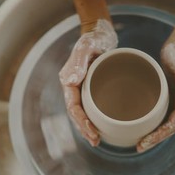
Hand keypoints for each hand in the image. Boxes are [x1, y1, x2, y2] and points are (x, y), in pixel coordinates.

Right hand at [59, 19, 117, 146]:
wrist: (101, 32)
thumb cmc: (93, 37)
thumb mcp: (86, 47)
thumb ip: (78, 62)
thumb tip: (69, 82)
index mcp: (69, 81)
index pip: (73, 107)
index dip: (81, 122)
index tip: (92, 133)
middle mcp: (74, 86)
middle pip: (77, 114)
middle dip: (84, 129)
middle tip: (96, 142)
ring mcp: (83, 88)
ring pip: (84, 112)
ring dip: (89, 127)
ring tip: (98, 140)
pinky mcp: (93, 87)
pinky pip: (93, 106)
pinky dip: (97, 117)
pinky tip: (105, 125)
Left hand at [137, 38, 174, 151]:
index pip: (172, 126)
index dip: (159, 137)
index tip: (144, 143)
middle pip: (167, 128)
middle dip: (153, 139)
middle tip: (137, 147)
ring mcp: (173, 100)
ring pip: (162, 122)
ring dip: (151, 132)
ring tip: (136, 140)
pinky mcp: (165, 94)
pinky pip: (157, 112)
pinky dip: (148, 119)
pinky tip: (136, 122)